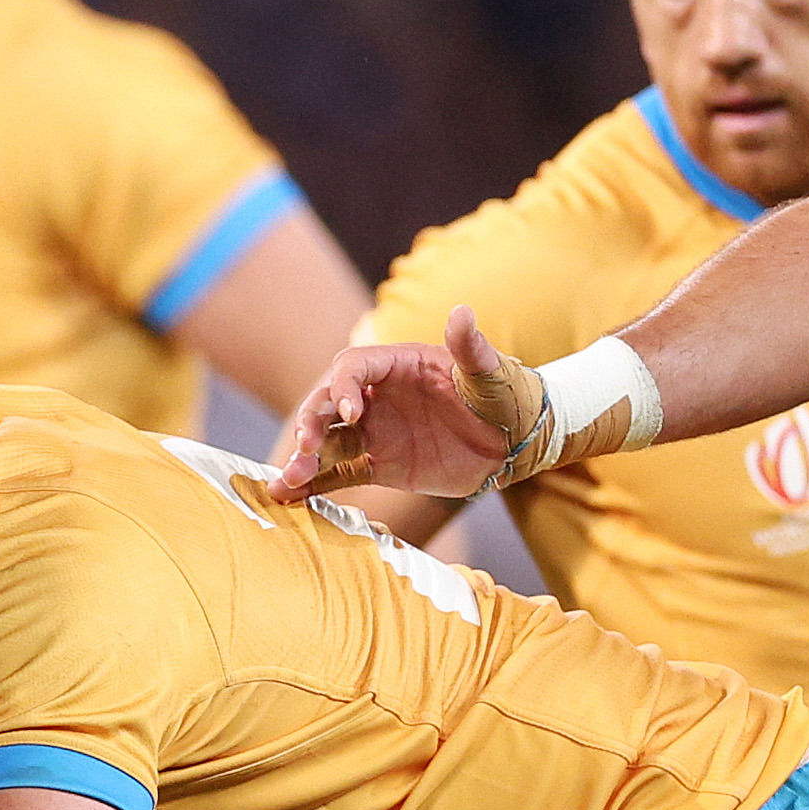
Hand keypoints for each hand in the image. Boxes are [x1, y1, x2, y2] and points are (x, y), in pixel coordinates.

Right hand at [268, 305, 543, 503]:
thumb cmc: (507, 396)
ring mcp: (376, 432)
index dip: (344, 386)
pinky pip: (341, 473)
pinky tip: (289, 497)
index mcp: (398, 365)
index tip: (352, 413)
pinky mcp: (381, 464)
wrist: (521, 442)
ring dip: (305, 457)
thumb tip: (461, 312)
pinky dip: (315, 485)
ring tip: (287, 480)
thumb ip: (470, 347)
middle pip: (328, 402)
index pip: (353, 367)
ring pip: (328, 441)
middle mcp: (378, 397)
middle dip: (311, 422)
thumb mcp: (491, 372)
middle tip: (307, 446)